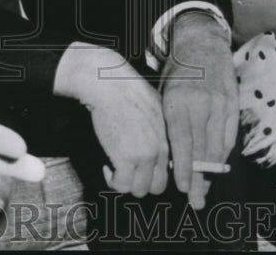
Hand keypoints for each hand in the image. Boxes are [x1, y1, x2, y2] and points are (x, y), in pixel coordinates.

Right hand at [54, 44, 168, 197]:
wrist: (109, 84)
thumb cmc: (126, 89)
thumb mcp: (156, 106)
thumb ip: (160, 129)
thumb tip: (157, 142)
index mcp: (168, 138)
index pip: (169, 171)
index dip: (153, 174)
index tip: (140, 171)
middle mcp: (160, 150)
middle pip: (156, 187)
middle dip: (141, 183)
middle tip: (126, 171)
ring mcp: (144, 156)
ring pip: (139, 190)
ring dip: (125, 182)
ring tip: (115, 167)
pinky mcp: (125, 159)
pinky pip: (120, 185)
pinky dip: (111, 179)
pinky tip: (106, 165)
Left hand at [161, 11, 238, 209]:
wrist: (201, 44)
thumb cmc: (176, 72)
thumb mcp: (163, 91)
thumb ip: (167, 120)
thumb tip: (168, 156)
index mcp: (176, 100)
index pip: (181, 141)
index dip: (183, 167)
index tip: (183, 188)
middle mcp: (199, 103)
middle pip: (200, 149)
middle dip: (198, 177)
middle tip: (196, 201)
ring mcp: (219, 103)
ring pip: (217, 145)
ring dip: (212, 170)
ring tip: (207, 190)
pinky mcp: (233, 103)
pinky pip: (229, 135)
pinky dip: (223, 153)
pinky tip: (216, 165)